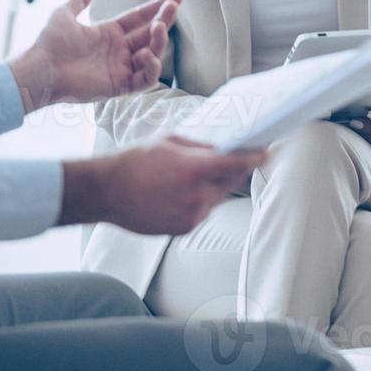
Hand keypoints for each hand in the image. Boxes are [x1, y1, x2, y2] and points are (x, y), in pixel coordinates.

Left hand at [12, 0, 181, 110]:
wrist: (40, 68)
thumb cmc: (49, 44)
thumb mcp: (63, 14)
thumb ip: (77, 1)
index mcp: (109, 33)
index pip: (140, 18)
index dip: (157, 7)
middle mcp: (119, 50)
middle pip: (150, 34)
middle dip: (164, 20)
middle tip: (172, 7)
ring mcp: (121, 68)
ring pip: (153, 55)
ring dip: (159, 41)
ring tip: (158, 28)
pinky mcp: (120, 86)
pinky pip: (145, 80)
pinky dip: (152, 68)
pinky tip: (148, 55)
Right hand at [60, 136, 266, 233]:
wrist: (106, 192)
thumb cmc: (135, 161)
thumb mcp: (170, 141)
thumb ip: (200, 145)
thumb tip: (223, 146)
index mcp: (195, 169)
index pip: (237, 164)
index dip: (254, 158)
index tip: (264, 153)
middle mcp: (197, 195)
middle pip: (230, 181)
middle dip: (231, 169)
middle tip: (229, 158)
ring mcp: (191, 215)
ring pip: (216, 197)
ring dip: (213, 186)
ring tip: (189, 176)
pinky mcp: (183, 228)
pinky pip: (202, 211)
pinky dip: (199, 200)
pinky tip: (179, 192)